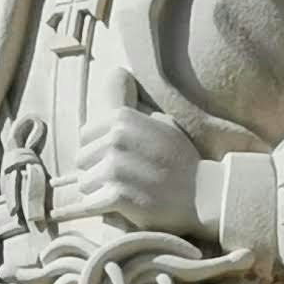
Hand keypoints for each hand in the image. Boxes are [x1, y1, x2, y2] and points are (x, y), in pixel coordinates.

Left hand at [55, 106, 204, 234]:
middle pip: (81, 159)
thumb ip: (133, 108)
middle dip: (96, 171)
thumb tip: (116, 75)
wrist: (203, 195)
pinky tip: (121, 206)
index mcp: (123, 118)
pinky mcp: (118, 195)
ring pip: (84, 182)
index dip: (98, 150)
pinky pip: (89, 203)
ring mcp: (116, 167)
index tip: (118, 160)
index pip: (85, 135)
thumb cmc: (180, 160)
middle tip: (122, 179)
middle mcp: (116, 139)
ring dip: (98, 191)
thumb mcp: (162, 123)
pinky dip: (101, 208)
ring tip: (123, 192)